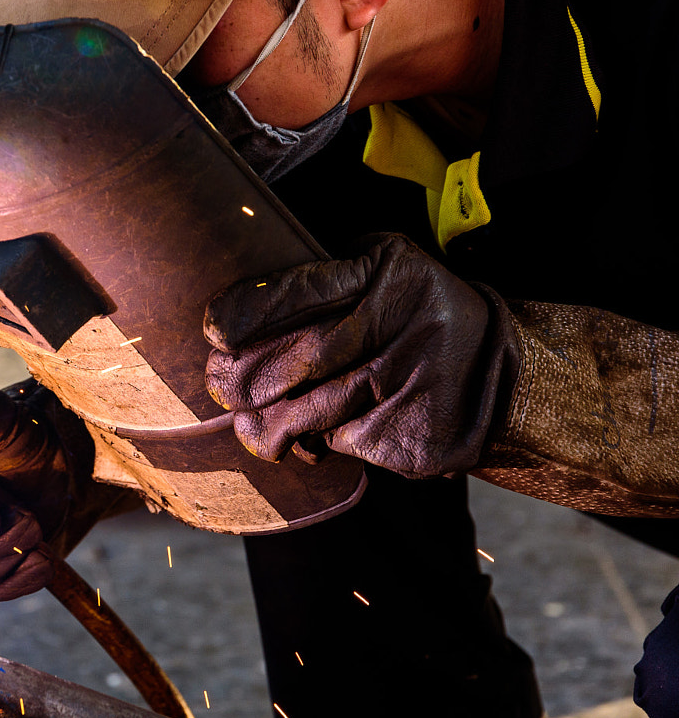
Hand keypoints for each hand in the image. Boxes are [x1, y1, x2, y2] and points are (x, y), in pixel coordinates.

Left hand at [203, 232, 518, 476]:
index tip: (213, 331)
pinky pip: (343, 440)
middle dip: (249, 377)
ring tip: (249, 427)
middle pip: (303, 357)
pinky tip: (313, 441)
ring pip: (315, 409)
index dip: (250, 313)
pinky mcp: (413, 433)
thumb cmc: (415, 318)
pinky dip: (319, 443)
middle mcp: (401, 324)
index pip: (304, 290)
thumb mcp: (385, 274)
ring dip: (270, 424)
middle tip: (220, 384)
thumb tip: (236, 327)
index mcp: (387, 274)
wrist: (504, 378)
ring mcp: (409, 381)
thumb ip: (326, 285)